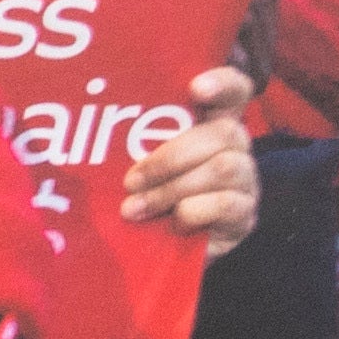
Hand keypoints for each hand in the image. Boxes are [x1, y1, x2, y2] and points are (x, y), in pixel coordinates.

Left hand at [123, 66, 259, 251]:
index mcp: (212, 123)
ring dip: (172, 189)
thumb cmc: (144, 199)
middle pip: (224, 133)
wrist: (157, 255)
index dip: (223, 83)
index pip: (235, 90)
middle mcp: (236, 148)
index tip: (195, 87)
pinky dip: (193, 212)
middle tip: (130, 182)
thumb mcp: (138, 167)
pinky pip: (226, 205)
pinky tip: (173, 224)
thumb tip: (93, 135)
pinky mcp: (244, 217)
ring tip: (136, 209)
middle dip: (170, 158)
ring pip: (223, 169)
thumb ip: (133, 144)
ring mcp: (246, 182)